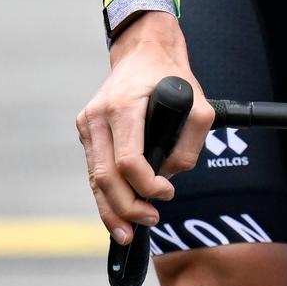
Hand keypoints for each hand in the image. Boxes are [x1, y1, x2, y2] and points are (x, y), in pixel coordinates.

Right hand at [74, 13, 214, 245]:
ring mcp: (88, 125)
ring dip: (111, 210)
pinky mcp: (87, 132)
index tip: (167, 193)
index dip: (146, 185)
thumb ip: (191, 142)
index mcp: (123, 107)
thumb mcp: (199, 102)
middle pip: (105, 177)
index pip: (128, 160)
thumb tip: (171, 175)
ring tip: (127, 233)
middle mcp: (98, 117)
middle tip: (149, 221)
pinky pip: (94, 170)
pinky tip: (116, 215)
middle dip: (126, 207)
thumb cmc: (171, 76)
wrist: (143, 52)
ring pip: (94, 179)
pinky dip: (105, 195)